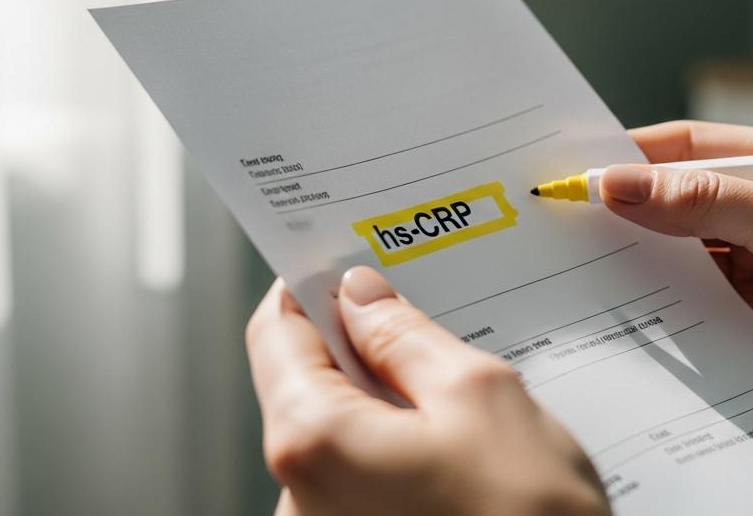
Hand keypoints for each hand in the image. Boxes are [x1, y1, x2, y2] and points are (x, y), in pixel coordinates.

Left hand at [246, 269, 610, 515]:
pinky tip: (457, 446)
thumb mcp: (476, 394)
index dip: (310, 286)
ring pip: (341, 431)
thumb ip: (407, 336)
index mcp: (312, 440)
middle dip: (360, 344)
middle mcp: (299, 495)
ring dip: (388, 401)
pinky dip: (399, 447)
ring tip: (460, 394)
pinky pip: (363, 475)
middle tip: (424, 318)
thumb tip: (363, 296)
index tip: (344, 259)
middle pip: (307, 383)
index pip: (276, 332)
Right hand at [603, 120, 752, 505]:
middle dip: (624, 214)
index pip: (690, 149)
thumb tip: (619, 183)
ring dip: (639, 269)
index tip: (575, 174)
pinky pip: (697, 316)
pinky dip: (664, 317)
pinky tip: (632, 321)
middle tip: (563, 226)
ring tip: (582, 275)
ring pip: (680, 263)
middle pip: (677, 205)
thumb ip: (704, 201)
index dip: (630, 158)